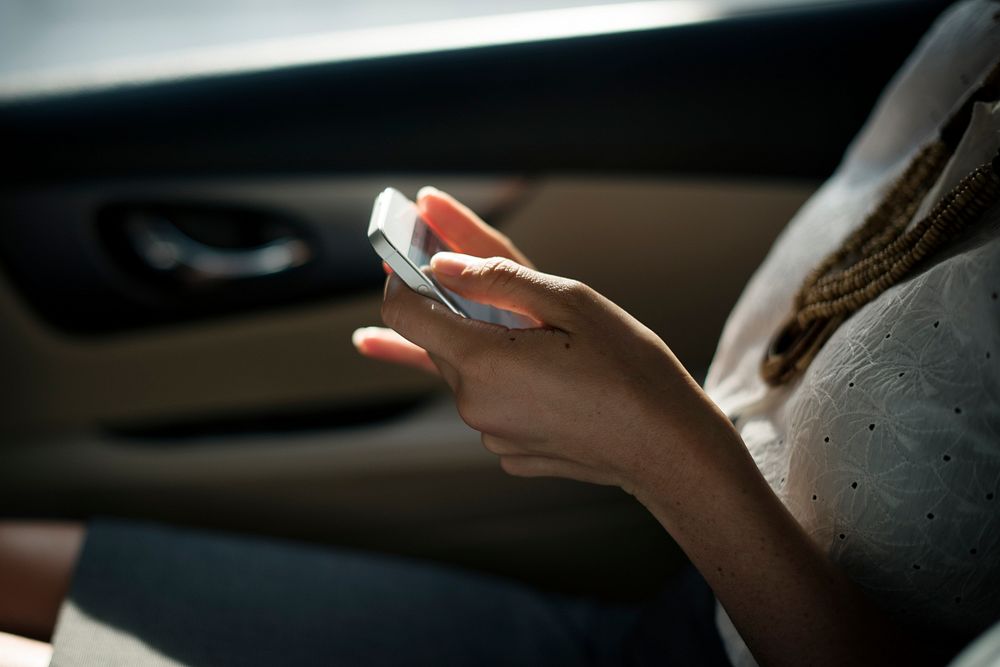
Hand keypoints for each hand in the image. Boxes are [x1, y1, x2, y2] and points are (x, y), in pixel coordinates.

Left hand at [372, 251, 729, 492]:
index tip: (414, 255)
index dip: (402, 276)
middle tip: (483, 281)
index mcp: (482, 360)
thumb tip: (441, 265)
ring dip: (486, 346)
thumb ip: (496, 279)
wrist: (666, 444)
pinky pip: (493, 404)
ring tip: (537, 336)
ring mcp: (490, 433)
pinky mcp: (509, 451)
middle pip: (436, 340)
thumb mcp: (569, 302)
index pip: (402, 310)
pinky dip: (508, 383)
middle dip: (453, 307)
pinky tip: (552, 378)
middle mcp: (473, 403)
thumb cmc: (628, 367)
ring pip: (467, 373)